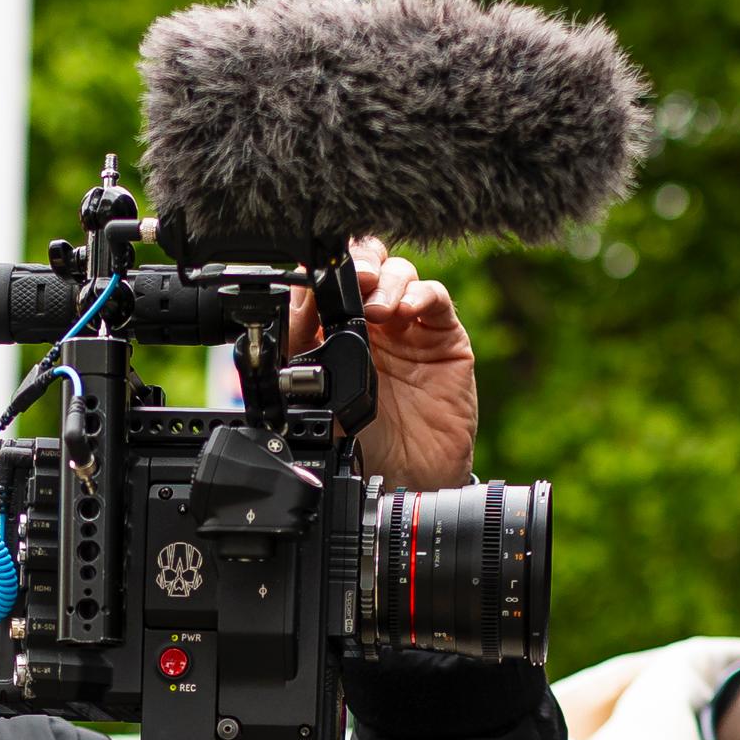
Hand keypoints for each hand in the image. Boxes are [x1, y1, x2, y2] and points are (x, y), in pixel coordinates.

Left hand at [285, 235, 476, 489]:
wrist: (401, 478)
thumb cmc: (359, 441)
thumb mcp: (317, 390)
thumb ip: (302, 342)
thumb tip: (297, 296)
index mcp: (335, 328)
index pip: (330, 277)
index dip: (324, 268)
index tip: (315, 278)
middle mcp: (373, 320)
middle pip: (368, 262)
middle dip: (359, 263)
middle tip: (353, 282)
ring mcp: (409, 326)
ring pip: (399, 272)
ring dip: (387, 281)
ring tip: (377, 310)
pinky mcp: (442, 336)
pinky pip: (434, 298)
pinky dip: (420, 294)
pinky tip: (406, 312)